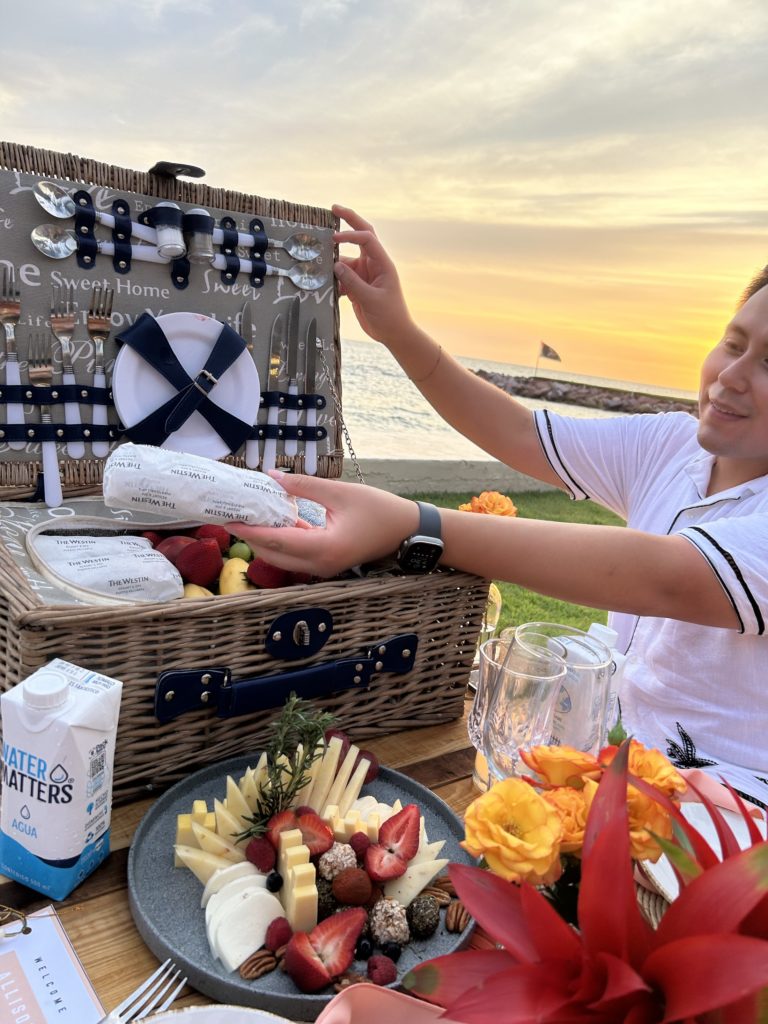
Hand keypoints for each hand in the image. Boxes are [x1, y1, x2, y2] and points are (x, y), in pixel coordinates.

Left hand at [229, 471, 418, 577]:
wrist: (408, 531)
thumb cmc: (380, 510)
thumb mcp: (341, 492)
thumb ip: (304, 485)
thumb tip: (271, 476)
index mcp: (325, 548)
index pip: (277, 541)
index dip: (250, 530)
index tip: (229, 518)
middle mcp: (321, 565)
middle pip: (275, 554)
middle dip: (252, 535)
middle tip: (232, 515)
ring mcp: (324, 567)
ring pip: (284, 557)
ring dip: (265, 539)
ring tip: (248, 516)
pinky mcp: (327, 563)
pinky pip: (297, 554)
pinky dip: (283, 540)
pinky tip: (274, 520)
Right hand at [332, 205, 414, 345]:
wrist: (394, 334)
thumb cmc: (390, 316)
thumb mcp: (371, 299)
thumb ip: (353, 283)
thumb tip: (336, 265)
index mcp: (382, 263)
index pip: (366, 239)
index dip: (350, 234)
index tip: (333, 239)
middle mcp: (374, 265)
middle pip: (361, 236)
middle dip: (349, 221)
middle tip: (333, 208)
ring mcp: (365, 275)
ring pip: (345, 261)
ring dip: (333, 262)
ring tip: (317, 262)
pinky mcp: (357, 286)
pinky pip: (342, 277)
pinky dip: (333, 280)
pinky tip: (324, 285)